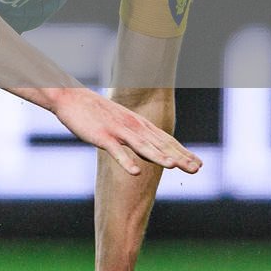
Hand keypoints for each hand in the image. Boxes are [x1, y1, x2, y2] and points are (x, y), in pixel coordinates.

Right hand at [52, 88, 201, 177]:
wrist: (70, 97)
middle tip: (196, 169)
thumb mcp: (122, 121)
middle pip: (159, 144)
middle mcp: (133, 127)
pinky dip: (126, 161)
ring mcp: (118, 131)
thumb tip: (152, 148)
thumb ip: (138, 134)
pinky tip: (135, 173)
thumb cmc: (96, 112)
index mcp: (139, 125)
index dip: (183, 152)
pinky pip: (115, 151)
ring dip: (158, 156)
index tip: (199, 164)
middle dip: (179, 157)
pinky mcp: (102, 136)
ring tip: (173, 167)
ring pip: (141, 146)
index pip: (166, 140)